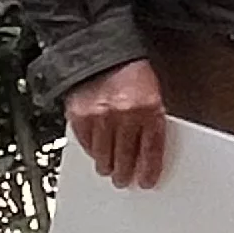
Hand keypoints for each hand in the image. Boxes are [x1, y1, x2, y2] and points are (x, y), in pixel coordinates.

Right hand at [67, 58, 169, 187]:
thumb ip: (151, 122)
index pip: (151, 151)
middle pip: (125, 158)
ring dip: (106, 166)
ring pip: (103, 157)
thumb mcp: (153, 94)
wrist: (103, 51)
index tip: (147, 181)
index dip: (148, 170)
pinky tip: (96, 152)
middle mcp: (125, 115)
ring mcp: (100, 117)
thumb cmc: (131, 72)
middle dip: (125, 173)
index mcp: (149, 109)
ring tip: (109, 169)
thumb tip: (147, 152)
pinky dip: (91, 151)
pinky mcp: (80, 116)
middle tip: (124, 179)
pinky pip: (86, 145)